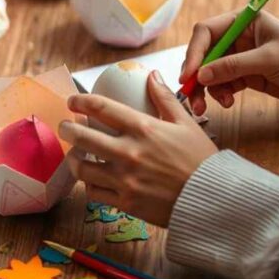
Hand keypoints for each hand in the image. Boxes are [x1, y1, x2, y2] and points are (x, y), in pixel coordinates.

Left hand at [59, 73, 217, 226]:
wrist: (213, 200)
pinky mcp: (125, 203)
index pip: (101, 107)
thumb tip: (152, 75)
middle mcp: (129, 152)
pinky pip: (94, 192)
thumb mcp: (186, 123)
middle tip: (66, 126)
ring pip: (82, 168)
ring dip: (73, 159)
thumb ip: (165, 98)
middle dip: (67, 129)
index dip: (80, 101)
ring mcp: (125, 180)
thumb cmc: (201, 160)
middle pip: (82, 137)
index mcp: (143, 129)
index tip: (73, 101)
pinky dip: (89, 184)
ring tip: (74, 154)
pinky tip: (92, 178)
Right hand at [180, 10, 278, 116]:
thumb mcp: (268, 59)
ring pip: (210, 72)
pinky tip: (228, 102)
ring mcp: (240, 57)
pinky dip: (220, 94)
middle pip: (204, 54)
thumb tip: (202, 75)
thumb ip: (233, 66)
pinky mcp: (244, 75)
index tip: (188, 75)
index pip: (207, 32)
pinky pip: (222, 84)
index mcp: (243, 21)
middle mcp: (237, 36)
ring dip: (206, 89)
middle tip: (191, 96)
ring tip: (207, 107)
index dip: (194, 52)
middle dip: (196, 75)